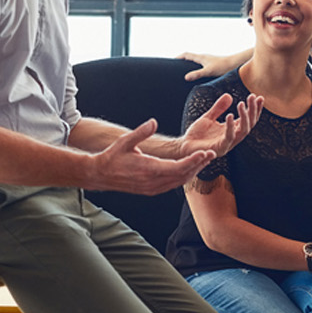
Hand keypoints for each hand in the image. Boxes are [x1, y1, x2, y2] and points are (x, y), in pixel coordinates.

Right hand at [87, 119, 214, 195]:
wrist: (100, 175)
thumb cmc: (112, 156)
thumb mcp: (125, 142)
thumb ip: (141, 132)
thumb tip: (153, 122)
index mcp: (148, 169)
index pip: (178, 167)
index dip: (193, 161)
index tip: (205, 153)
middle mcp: (153, 182)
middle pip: (182, 175)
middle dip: (198, 165)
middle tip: (211, 155)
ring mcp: (153, 188)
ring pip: (179, 181)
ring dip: (193, 171)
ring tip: (204, 160)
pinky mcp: (152, 190)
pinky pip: (172, 185)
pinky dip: (184, 177)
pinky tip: (190, 169)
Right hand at [178, 50, 248, 81]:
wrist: (236, 64)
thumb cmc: (223, 66)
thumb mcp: (208, 71)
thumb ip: (197, 74)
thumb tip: (186, 77)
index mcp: (201, 57)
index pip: (186, 54)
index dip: (178, 57)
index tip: (171, 61)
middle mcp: (204, 58)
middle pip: (190, 58)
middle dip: (182, 62)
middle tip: (176, 69)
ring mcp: (209, 61)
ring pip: (197, 62)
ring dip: (190, 66)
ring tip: (185, 74)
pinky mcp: (214, 65)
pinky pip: (202, 66)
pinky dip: (198, 69)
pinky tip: (199, 77)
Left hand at [178, 92, 262, 159]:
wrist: (184, 146)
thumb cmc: (197, 134)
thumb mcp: (208, 117)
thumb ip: (218, 108)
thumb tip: (229, 95)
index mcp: (232, 129)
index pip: (249, 119)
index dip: (255, 109)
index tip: (259, 97)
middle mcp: (233, 137)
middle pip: (250, 124)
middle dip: (253, 110)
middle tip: (252, 97)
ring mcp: (228, 143)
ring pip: (243, 131)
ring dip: (245, 117)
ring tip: (242, 103)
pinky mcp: (220, 148)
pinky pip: (229, 137)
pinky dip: (230, 126)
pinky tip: (229, 115)